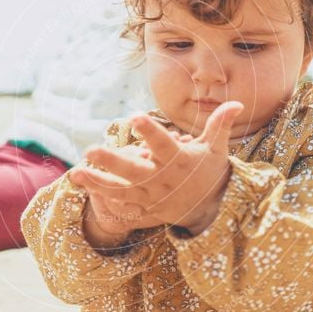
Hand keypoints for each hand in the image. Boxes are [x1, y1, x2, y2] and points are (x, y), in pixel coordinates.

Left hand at [73, 102, 243, 235]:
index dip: (150, 131)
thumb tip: (237, 102)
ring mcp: (152, 197)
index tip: (134, 116)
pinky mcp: (146, 209)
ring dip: (98, 183)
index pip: (163, 144)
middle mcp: (163, 179)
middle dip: (112, 162)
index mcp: (179, 161)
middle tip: (90, 150)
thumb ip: (219, 124)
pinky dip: (103, 199)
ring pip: (122, 191)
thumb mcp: (216, 148)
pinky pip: (122, 206)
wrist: (210, 208)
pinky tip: (83, 187)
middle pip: (134, 171)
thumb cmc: (208, 171)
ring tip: (75, 172)